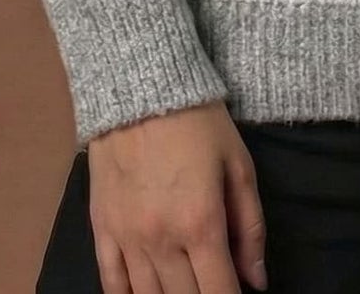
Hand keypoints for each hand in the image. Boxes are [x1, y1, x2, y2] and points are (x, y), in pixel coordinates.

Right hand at [86, 99, 268, 292]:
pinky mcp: (102, 230)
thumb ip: (250, 227)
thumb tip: (256, 281)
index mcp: (201, 224)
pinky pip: (112, 284)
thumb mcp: (239, 165)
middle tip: (214, 286)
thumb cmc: (199, 122)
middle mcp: (161, 240)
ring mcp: (127, 238)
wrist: (141, 87)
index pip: (219, 293)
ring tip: (186, 288)